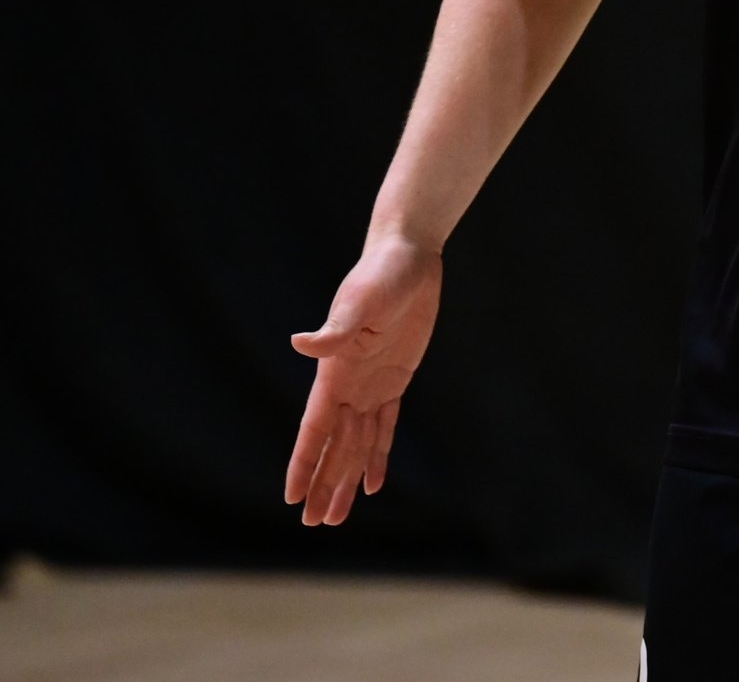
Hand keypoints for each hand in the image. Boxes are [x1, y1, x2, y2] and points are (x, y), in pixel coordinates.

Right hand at [284, 232, 442, 526]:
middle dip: (323, 483)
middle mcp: (349, 383)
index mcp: (335, 371)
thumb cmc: (381, 273)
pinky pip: (386, 424)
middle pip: (334, 444)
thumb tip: (300, 343)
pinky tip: (374, 482)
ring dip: (347, 477)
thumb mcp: (360, 300)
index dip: (305, 463)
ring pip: (357, 442)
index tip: (291, 499)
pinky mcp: (397, 376)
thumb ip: (334, 329)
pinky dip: (379, 453)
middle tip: (314, 525)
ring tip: (336, 517)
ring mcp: (372, 382)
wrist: (407, 254)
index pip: (315, 428)